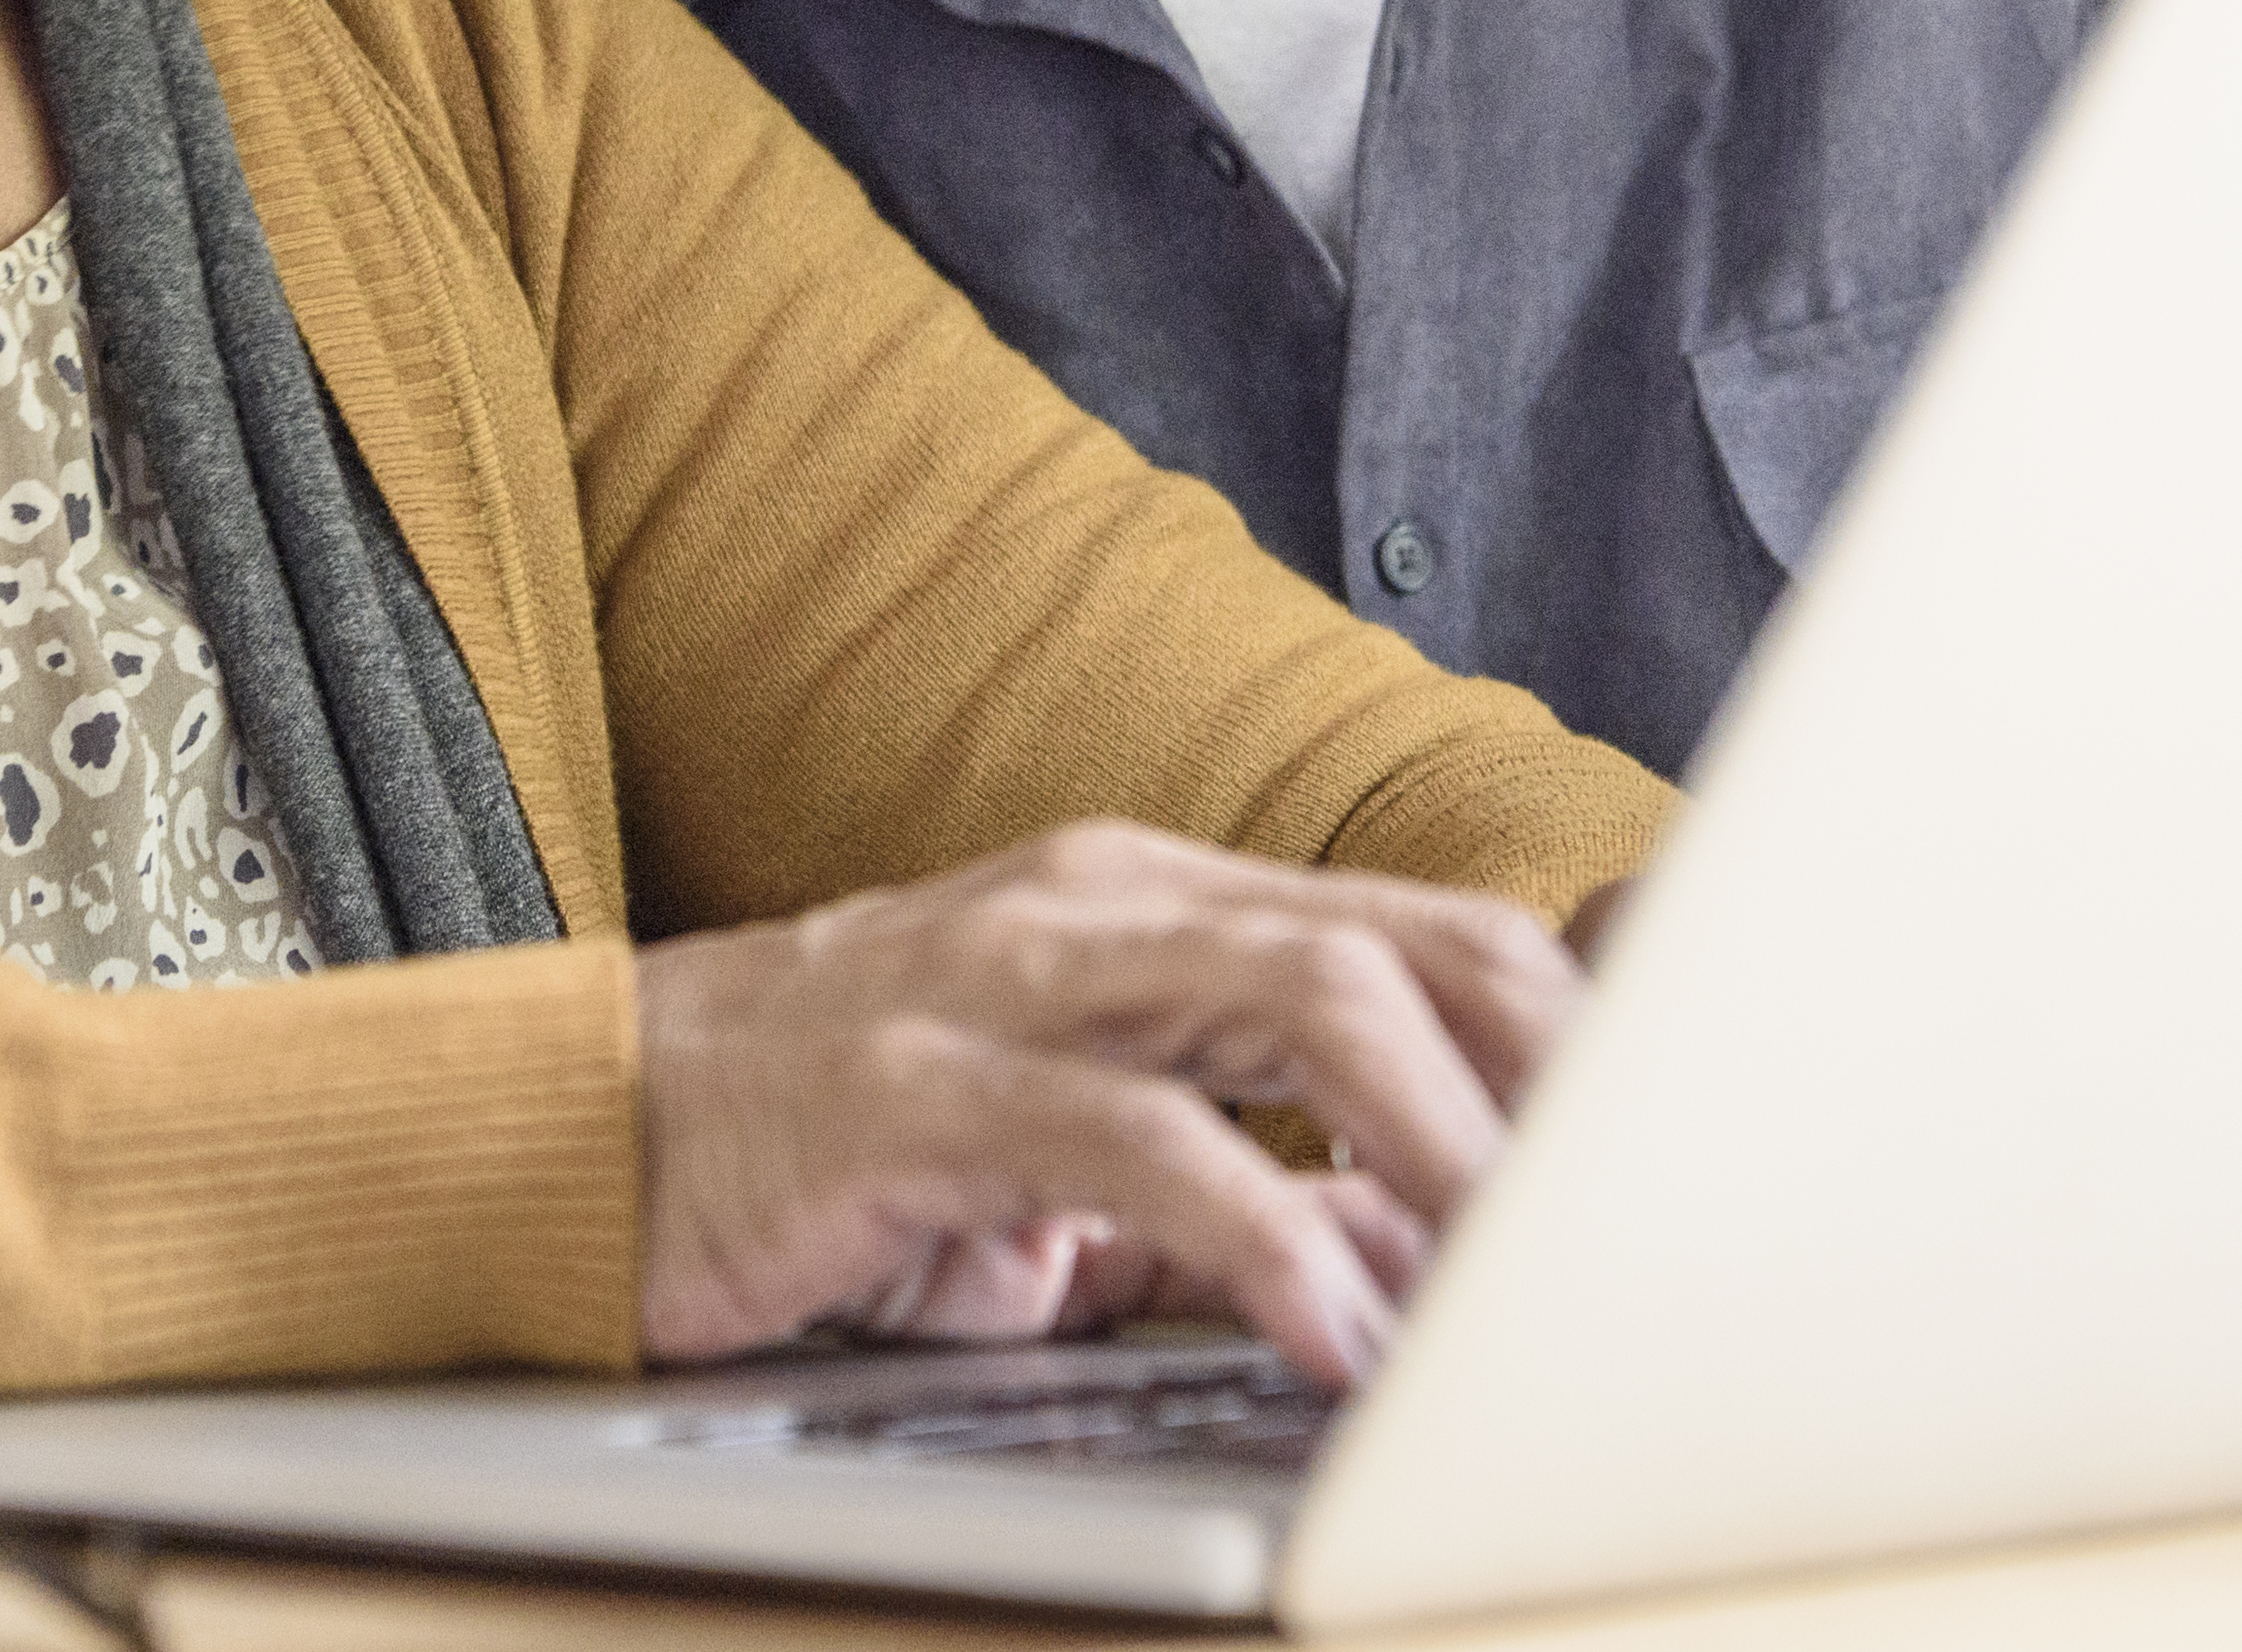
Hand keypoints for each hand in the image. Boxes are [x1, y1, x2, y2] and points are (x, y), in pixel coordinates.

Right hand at [633, 821, 1589, 1390]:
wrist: (571, 1136)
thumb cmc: (831, 1150)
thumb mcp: (1069, 1157)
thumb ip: (1239, 1186)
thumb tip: (1417, 1262)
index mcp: (1152, 911)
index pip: (1425, 931)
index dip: (1570, 1044)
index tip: (1670, 1172)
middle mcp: (1098, 910)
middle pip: (1403, 944)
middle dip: (1545, 1088)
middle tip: (1631, 1238)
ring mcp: (1003, 979)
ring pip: (1300, 996)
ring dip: (1443, 1146)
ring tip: (1516, 1282)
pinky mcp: (912, 1087)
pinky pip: (1134, 1141)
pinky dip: (1264, 1235)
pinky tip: (1328, 1330)